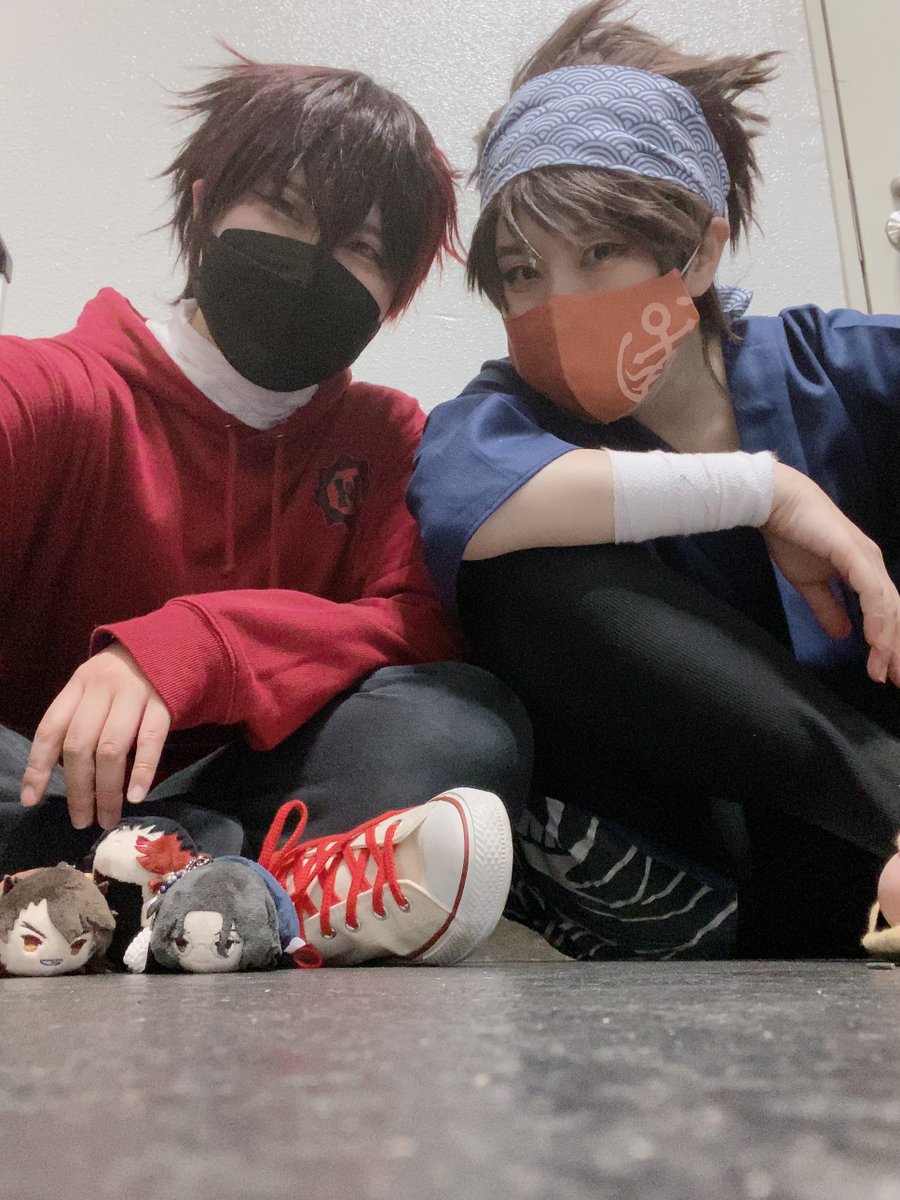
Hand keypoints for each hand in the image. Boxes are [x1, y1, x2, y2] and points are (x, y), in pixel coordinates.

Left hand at [21, 644, 170, 829]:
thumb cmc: (125, 677)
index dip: (38, 767)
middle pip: (80, 745)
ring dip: (107, 789)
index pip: (51, 729)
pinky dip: (142, 771)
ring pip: (111, 748)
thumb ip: (77, 720)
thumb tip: (53, 776)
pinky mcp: (163, 704)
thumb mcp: (93, 688)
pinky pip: (151, 741)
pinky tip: (135, 796)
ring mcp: (134, 695)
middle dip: (78, 789)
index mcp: (78, 685)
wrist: (172, 645)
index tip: (32, 800)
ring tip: (107, 817)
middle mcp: (102, 688)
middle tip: (80, 820)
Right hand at [763, 463, 899, 685]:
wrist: (776, 503)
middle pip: (895, 614)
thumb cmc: (791, 536)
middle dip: (896, 650)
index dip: (887, 644)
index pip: (885, 613)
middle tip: (896, 681)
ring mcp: (867, 559)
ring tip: (884, 670)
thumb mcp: (809, 582)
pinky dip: (878, 619)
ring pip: (889, 608)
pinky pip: (873, 594)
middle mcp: (873, 566)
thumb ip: (827, 608)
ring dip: (888, 642)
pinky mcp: (856, 555)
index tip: (885, 674)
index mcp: (865, 572)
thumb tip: (843, 635)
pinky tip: (877, 642)